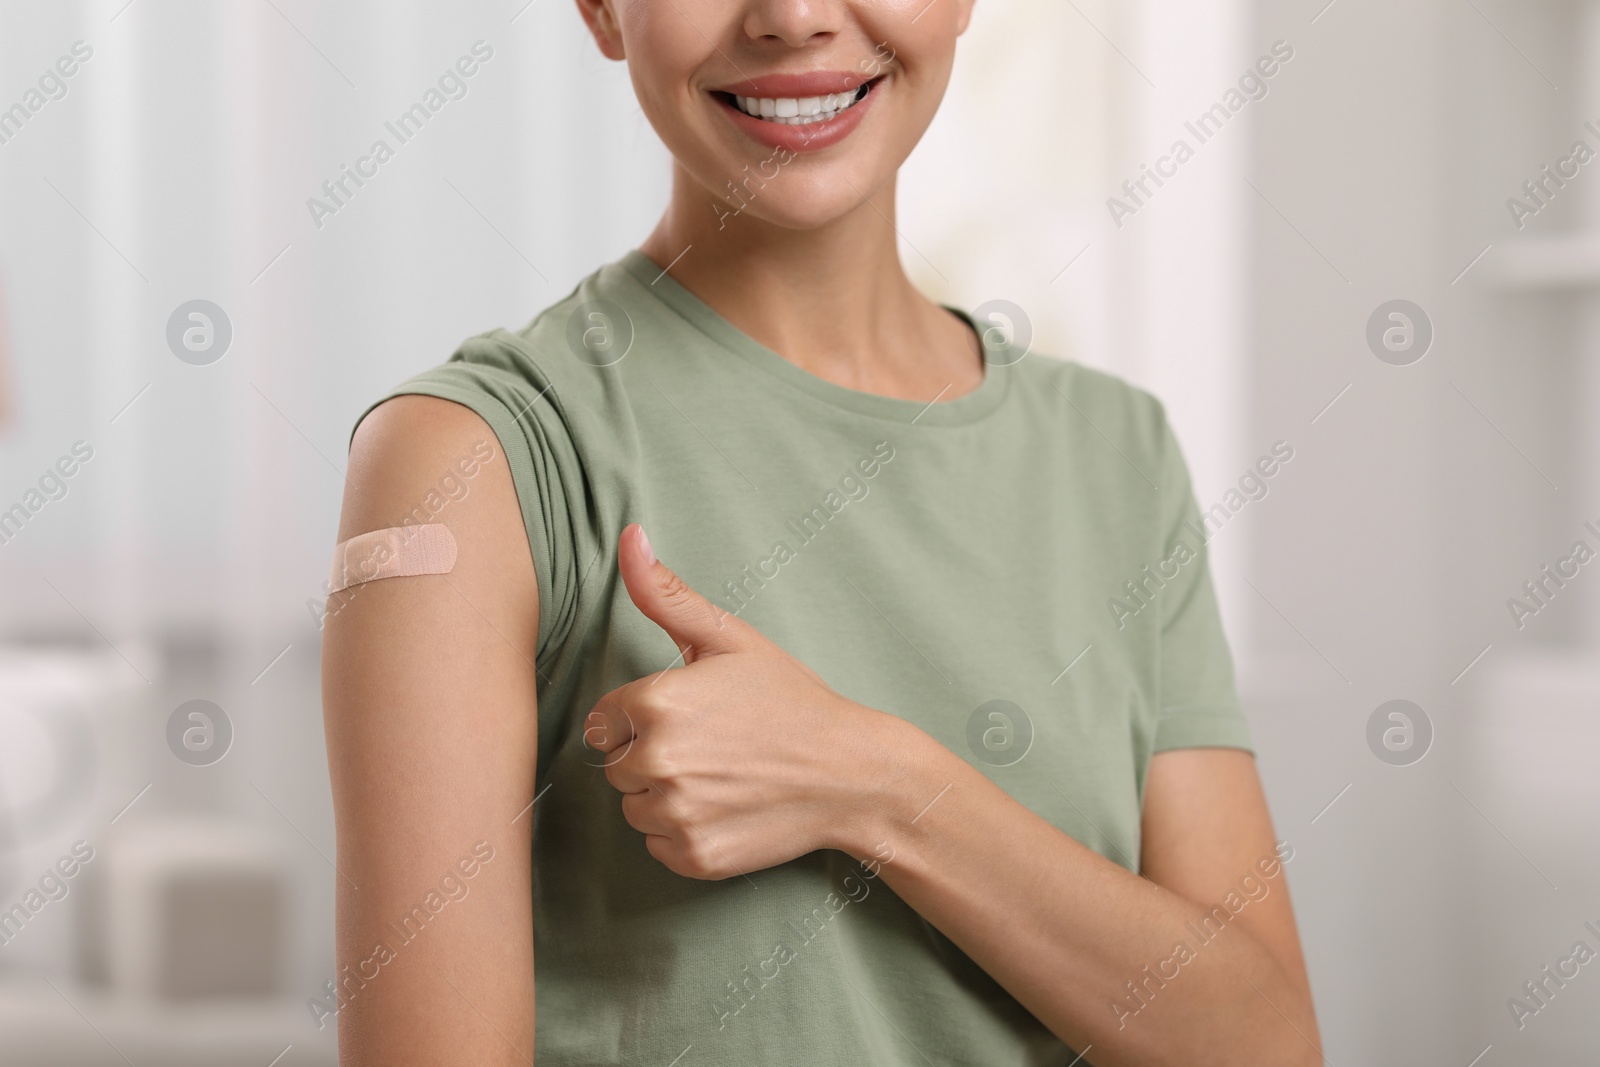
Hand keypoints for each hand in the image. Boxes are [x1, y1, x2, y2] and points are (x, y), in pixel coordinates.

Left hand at [584, 524, 901, 879]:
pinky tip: (726, 809)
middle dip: (653, 756)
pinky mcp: (693, 857)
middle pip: (617, 766)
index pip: (605, 721)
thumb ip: (666, 593)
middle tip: (713, 747)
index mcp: (656, 703)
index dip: (644, 717)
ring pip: (635, 808)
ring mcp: (675, 814)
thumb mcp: (731, 638)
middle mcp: (657, 762)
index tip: (690, 717)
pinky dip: (685, 834)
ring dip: (665, 797)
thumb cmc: (791, 701)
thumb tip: (630, 535)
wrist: (851, 773)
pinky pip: (658, 847)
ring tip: (722, 777)